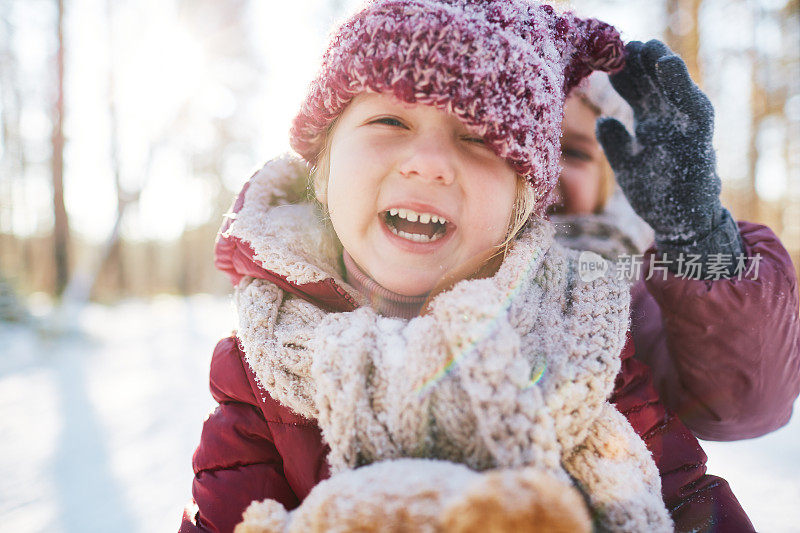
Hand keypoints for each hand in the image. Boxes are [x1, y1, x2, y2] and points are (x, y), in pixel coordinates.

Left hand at [597, 40, 742, 277]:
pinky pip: (693, 105)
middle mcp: (669, 122)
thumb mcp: (628, 166)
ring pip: (676, 88)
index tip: (609, 58)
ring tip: (648, 47)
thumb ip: (616, 143)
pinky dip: (681, 84)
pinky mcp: (698, 138)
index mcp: (652, 125)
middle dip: (642, 63)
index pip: (638, 93)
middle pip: (655, 84)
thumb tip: (602, 120)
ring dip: (663, 65)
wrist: (681, 225)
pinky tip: (667, 65)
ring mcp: (684, 128)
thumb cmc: (656, 194)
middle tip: (625, 43)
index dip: (625, 75)